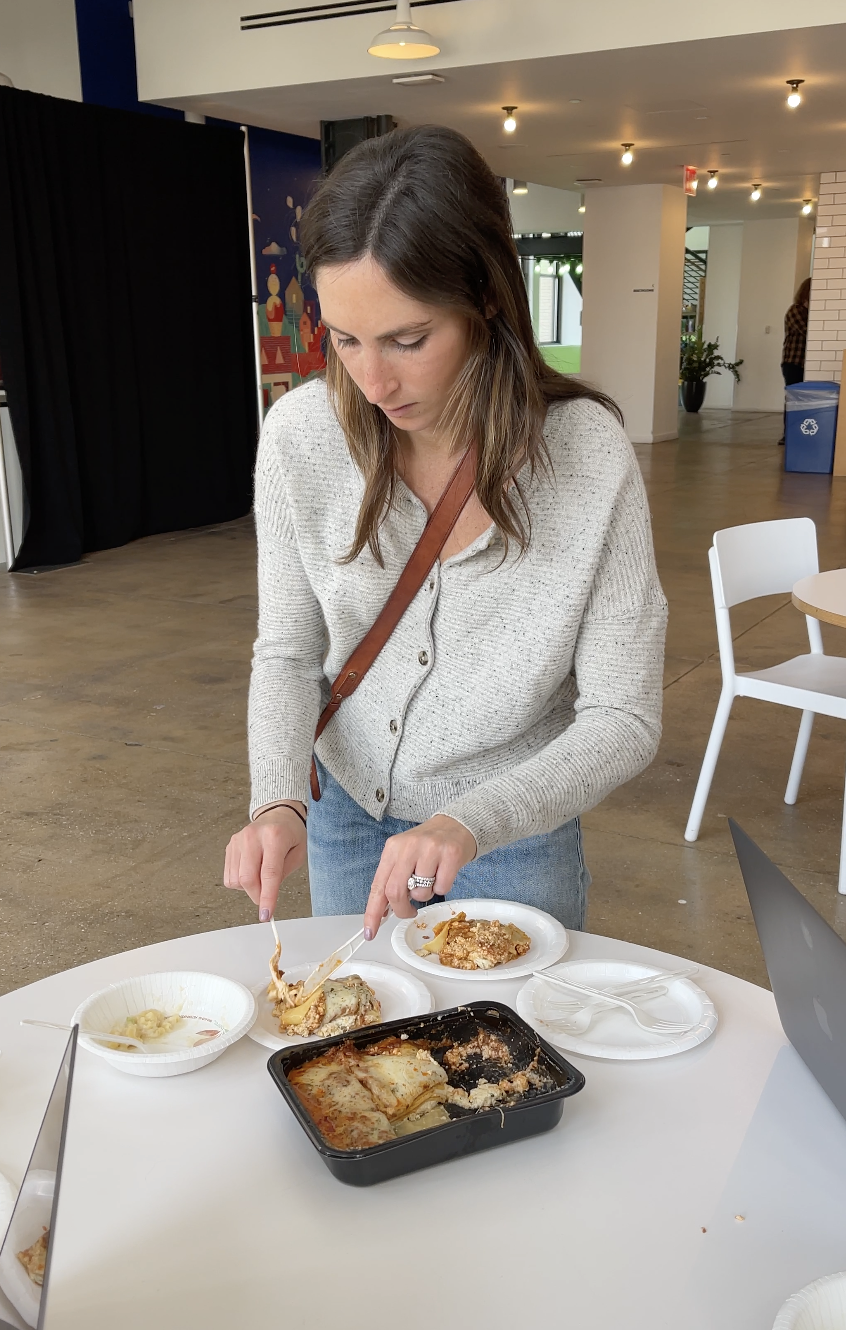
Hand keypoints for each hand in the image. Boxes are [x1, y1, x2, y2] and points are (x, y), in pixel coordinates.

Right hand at [224, 804, 307, 921]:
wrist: (278, 814)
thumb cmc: (291, 834)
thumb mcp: (298, 853)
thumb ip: (283, 874)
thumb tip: (266, 895)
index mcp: (275, 836)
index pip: (269, 873)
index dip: (267, 897)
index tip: (266, 915)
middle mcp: (253, 836)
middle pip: (247, 878)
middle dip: (257, 896)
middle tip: (266, 899)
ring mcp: (238, 840)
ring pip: (235, 880)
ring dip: (248, 888)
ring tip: (261, 876)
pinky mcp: (230, 845)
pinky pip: (229, 875)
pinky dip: (240, 881)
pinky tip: (251, 871)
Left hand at [363, 815, 476, 939]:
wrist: (456, 824)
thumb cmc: (427, 845)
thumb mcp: (404, 856)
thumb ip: (392, 879)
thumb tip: (383, 911)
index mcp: (393, 848)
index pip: (378, 885)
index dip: (373, 912)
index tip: (370, 932)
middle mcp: (409, 846)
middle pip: (395, 892)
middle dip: (401, 910)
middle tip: (409, 912)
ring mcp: (430, 849)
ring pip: (421, 892)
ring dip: (425, 895)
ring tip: (431, 879)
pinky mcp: (450, 854)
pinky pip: (442, 888)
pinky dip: (442, 888)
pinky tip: (443, 873)